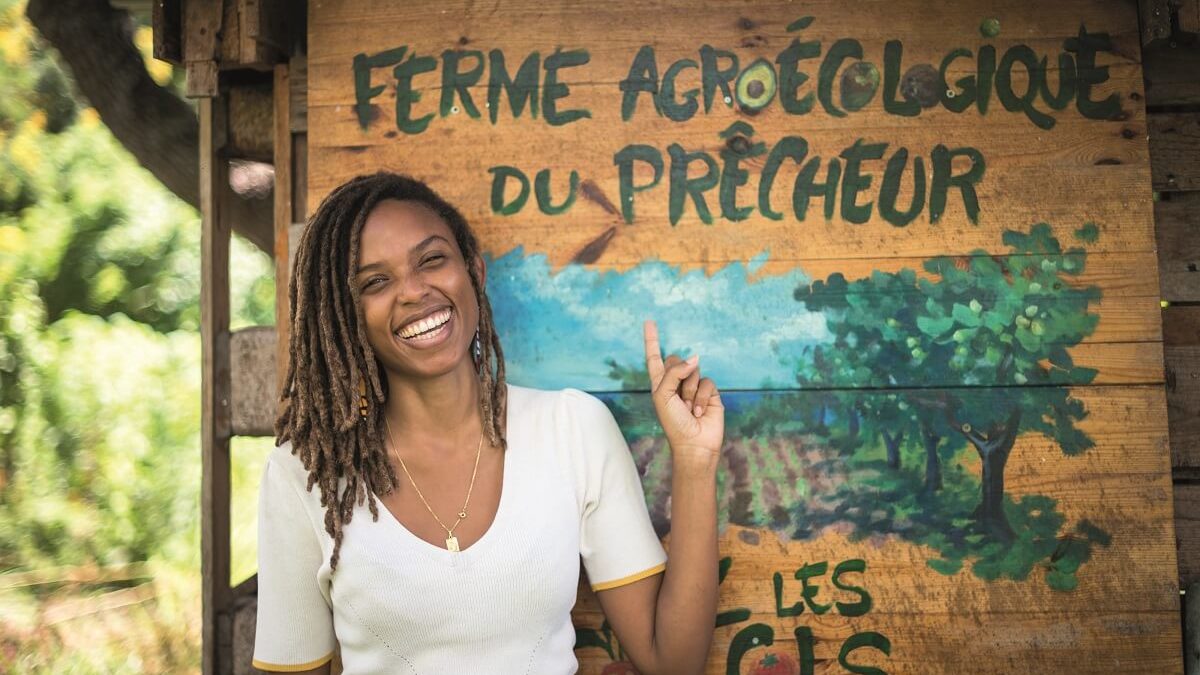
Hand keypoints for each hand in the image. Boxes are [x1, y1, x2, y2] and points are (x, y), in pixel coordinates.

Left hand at [642, 319, 723, 465]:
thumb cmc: (673, 423)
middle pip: (676, 359)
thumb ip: (674, 372)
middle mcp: (676, 382)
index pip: (654, 357)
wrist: (694, 444)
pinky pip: (707, 381)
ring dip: (689, 392)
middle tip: (678, 398)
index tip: (649, 322)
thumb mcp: (663, 395)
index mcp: (660, 384)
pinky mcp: (710, 392)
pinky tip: (699, 412)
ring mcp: (694, 386)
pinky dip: (702, 397)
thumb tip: (695, 358)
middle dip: (677, 375)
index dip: (651, 340)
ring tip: (688, 409)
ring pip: (693, 371)